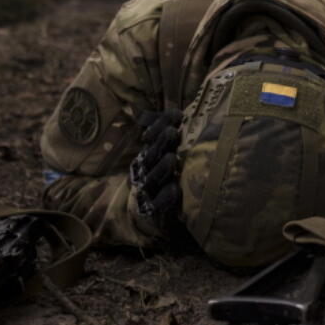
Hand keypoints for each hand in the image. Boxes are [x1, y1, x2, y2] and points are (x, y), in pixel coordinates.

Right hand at [129, 110, 182, 226]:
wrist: (149, 212)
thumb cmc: (165, 178)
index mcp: (150, 154)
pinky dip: (164, 197)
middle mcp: (146, 170)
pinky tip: (173, 189)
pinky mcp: (152, 209)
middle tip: (172, 131)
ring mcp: (147, 189)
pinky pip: (157, 203)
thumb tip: (178, 112)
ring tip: (171, 158)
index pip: (154, 136)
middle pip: (152, 154)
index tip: (176, 115)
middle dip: (161, 142)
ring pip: (152, 177)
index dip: (161, 125)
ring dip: (161, 168)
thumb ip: (169, 134)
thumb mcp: (166, 154)